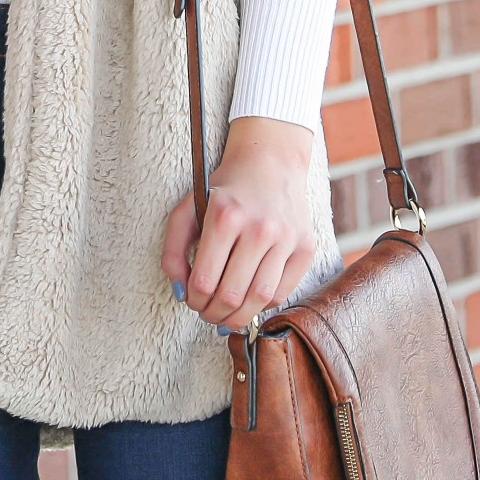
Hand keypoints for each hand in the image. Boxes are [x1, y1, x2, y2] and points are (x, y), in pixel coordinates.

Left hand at [161, 117, 323, 328]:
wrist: (270, 162)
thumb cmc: (224, 189)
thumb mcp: (188, 209)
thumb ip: (173, 251)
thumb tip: (180, 293)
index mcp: (225, 216)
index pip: (204, 280)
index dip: (193, 300)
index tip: (191, 299)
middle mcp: (259, 227)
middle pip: (231, 296)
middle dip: (212, 314)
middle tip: (207, 312)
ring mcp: (286, 238)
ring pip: (259, 299)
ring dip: (237, 318)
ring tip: (226, 314)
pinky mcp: (306, 247)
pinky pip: (282, 292)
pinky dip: (262, 305)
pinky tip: (249, 299)